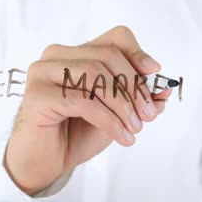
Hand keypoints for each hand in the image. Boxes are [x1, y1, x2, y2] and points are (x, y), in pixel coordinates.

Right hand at [4, 26, 172, 194]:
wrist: (45, 163)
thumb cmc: (77, 134)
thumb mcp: (116, 113)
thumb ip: (138, 98)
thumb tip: (165, 88)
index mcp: (76, 53)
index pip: (115, 38)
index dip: (138, 53)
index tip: (155, 75)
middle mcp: (56, 56)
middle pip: (107, 55)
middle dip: (134, 86)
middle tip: (149, 115)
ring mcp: (43, 72)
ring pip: (95, 75)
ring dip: (123, 104)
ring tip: (135, 128)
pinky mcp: (37, 94)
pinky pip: (83, 101)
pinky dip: (109, 120)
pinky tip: (122, 137)